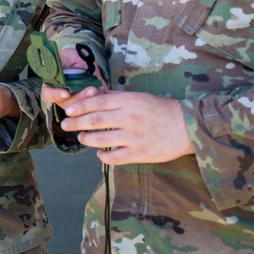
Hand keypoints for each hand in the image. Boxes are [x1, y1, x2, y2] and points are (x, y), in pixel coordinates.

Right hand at [40, 44, 104, 107]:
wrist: (89, 64)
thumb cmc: (74, 60)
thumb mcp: (66, 56)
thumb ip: (60, 60)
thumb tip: (54, 63)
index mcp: (52, 86)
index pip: (49, 94)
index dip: (56, 95)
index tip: (66, 93)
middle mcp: (62, 97)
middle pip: (67, 104)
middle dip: (79, 98)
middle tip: (91, 90)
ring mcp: (75, 104)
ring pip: (80, 109)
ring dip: (89, 101)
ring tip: (96, 90)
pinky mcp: (88, 106)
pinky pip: (92, 109)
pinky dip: (98, 103)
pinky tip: (102, 93)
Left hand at [60, 91, 192, 164]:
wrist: (188, 126)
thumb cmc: (162, 109)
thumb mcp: (139, 97)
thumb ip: (116, 97)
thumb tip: (94, 95)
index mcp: (129, 101)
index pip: (96, 103)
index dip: (79, 107)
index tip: (68, 110)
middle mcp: (129, 118)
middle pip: (95, 121)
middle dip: (76, 123)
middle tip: (64, 125)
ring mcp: (134, 137)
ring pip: (102, 140)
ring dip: (87, 139)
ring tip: (81, 138)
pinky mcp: (140, 154)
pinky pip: (115, 158)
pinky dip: (103, 157)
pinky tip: (99, 154)